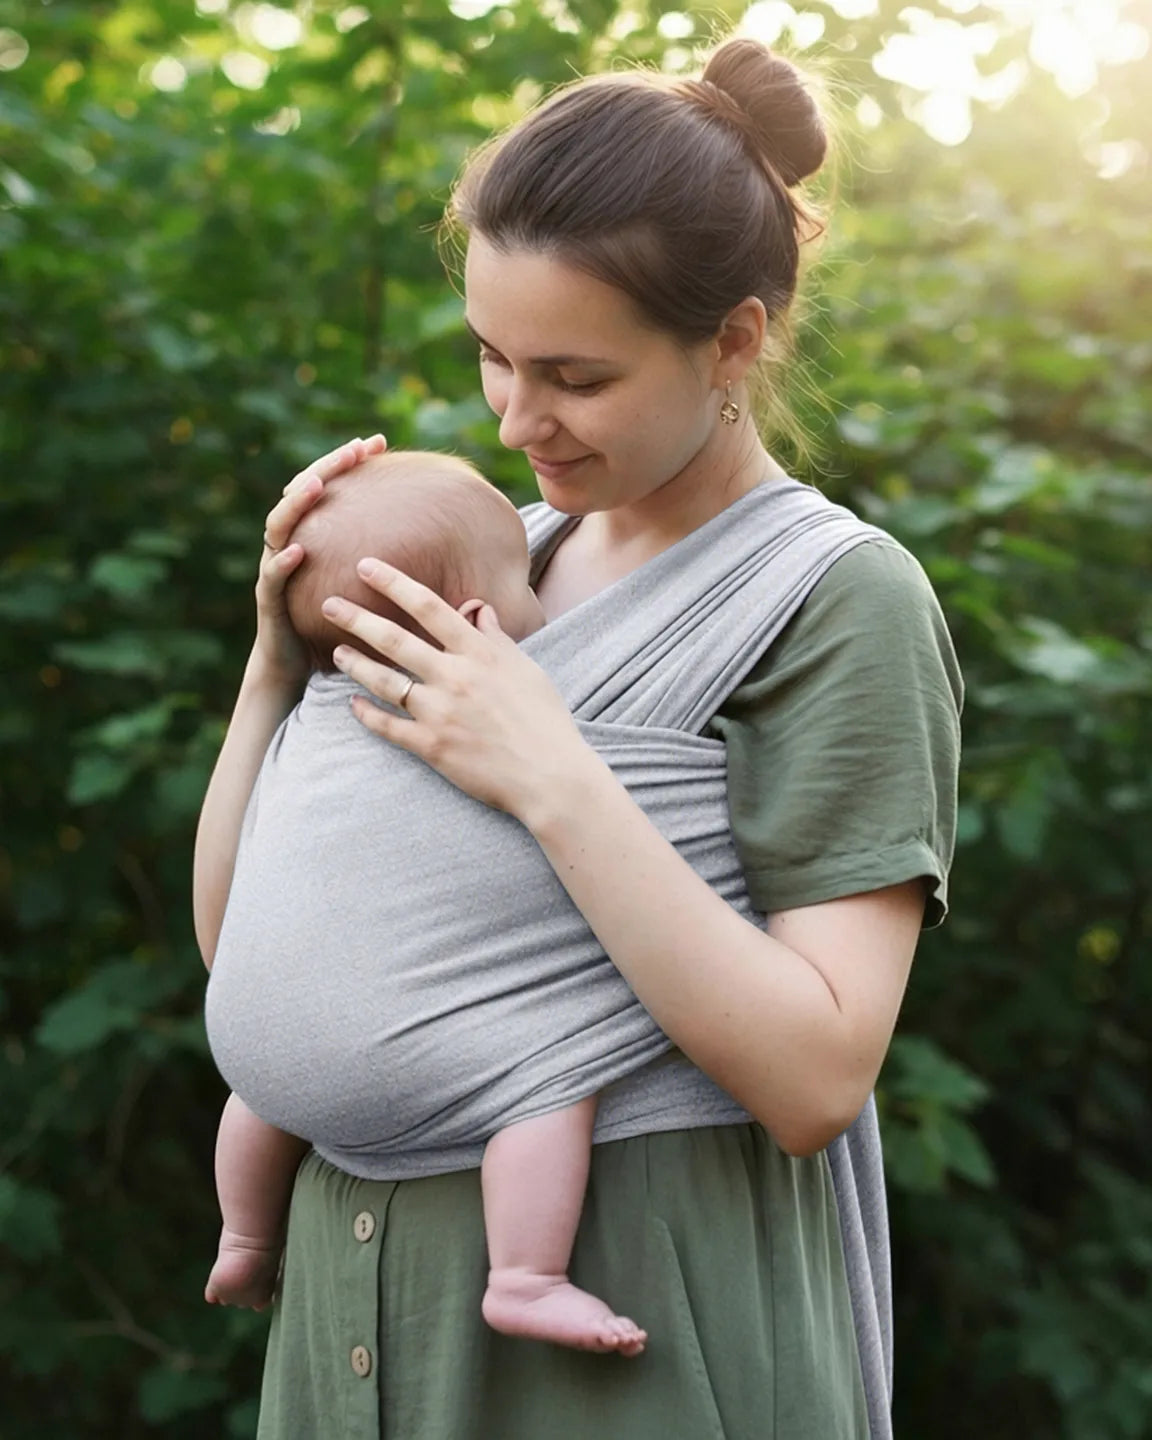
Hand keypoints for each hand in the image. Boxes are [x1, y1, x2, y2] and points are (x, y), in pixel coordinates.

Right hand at [253, 434, 386, 685]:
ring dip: (296, 503)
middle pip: (300, 493)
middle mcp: (290, 545)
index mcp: (315, 536)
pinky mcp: (268, 601)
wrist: (295, 667)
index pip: (329, 486)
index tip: (378, 441)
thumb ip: (398, 567)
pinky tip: (297, 552)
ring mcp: (275, 570)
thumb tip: (455, 557)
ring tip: (315, 486)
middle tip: (354, 450)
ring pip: (278, 527)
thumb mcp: (371, 591)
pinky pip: (271, 577)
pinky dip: (282, 563)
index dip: (349, 461)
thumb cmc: (338, 627)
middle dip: (326, 468)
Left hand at [322, 558, 591, 820]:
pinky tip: (352, 704)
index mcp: (480, 653)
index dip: (394, 583)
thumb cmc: (545, 719)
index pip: (430, 607)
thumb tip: (479, 609)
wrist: (550, 775)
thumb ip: (497, 638)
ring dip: (356, 664)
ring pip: (385, 681)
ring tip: (337, 652)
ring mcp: (440, 713)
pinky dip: (367, 715)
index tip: (366, 566)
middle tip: (328, 603)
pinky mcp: (432, 747)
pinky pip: (389, 727)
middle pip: (396, 640)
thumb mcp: (527, 669)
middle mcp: (455, 677)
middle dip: (358, 619)